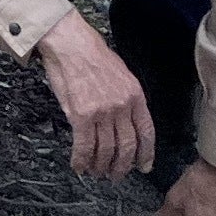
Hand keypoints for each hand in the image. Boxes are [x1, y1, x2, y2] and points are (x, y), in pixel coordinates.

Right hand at [35, 11, 155, 180]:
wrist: (68, 40)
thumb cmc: (90, 52)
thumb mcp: (120, 73)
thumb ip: (126, 98)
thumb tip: (124, 121)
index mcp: (135, 95)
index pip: (146, 132)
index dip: (146, 153)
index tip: (144, 166)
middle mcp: (122, 106)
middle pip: (127, 146)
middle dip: (122, 166)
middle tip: (116, 175)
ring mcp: (102, 112)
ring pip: (106, 150)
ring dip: (100, 166)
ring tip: (96, 172)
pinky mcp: (81, 115)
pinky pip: (84, 146)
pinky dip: (81, 160)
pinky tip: (79, 165)